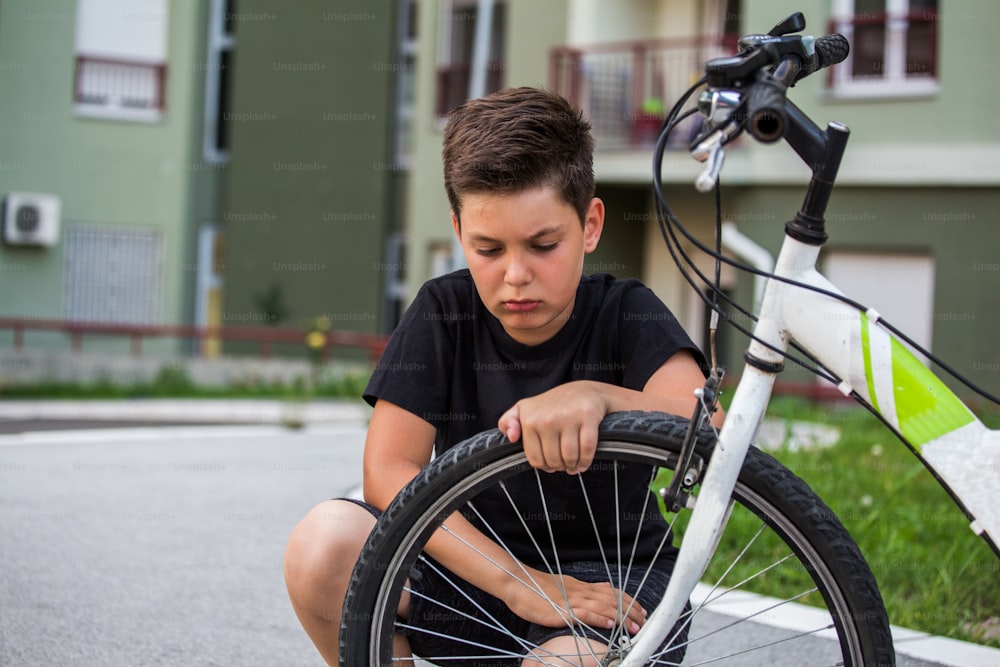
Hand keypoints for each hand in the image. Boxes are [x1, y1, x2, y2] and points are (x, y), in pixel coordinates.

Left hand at [497, 382, 606, 473]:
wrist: (583, 391)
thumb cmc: (553, 404)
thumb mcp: (524, 408)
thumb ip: (508, 422)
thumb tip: (512, 437)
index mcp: (531, 420)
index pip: (535, 458)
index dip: (544, 466)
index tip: (550, 464)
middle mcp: (548, 419)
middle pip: (553, 460)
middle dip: (559, 467)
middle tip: (563, 464)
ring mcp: (568, 418)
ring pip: (569, 457)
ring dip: (572, 466)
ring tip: (573, 464)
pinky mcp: (587, 417)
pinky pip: (587, 449)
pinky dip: (586, 460)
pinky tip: (584, 462)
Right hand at [502, 566, 646, 633]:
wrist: (517, 583)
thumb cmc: (536, 588)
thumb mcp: (564, 586)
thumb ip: (583, 590)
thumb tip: (603, 591)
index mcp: (581, 587)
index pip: (611, 592)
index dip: (628, 601)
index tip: (641, 610)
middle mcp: (580, 591)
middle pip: (612, 599)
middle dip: (631, 610)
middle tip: (645, 620)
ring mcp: (572, 600)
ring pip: (604, 607)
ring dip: (622, 617)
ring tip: (635, 627)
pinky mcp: (563, 610)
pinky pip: (586, 614)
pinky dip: (601, 619)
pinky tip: (612, 625)